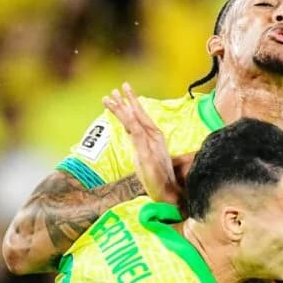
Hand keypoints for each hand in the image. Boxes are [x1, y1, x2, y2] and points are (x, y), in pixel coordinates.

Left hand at [102, 82, 179, 204]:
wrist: (168, 195)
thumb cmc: (159, 181)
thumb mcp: (147, 163)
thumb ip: (144, 151)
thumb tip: (137, 143)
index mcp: (152, 141)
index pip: (139, 121)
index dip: (131, 107)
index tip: (120, 97)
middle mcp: (154, 139)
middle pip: (139, 116)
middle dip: (128, 101)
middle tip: (118, 87)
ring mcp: (152, 145)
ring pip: (136, 121)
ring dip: (125, 107)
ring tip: (114, 95)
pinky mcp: (148, 153)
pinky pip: (138, 132)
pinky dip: (130, 120)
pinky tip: (124, 112)